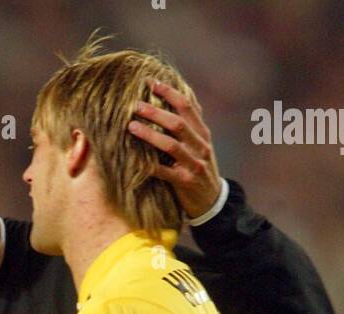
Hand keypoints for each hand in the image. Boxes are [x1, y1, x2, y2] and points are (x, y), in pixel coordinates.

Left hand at [128, 80, 221, 220]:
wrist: (211, 201)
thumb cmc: (199, 168)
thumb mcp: (200, 144)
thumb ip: (191, 124)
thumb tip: (178, 96)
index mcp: (203, 133)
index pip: (187, 106)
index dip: (169, 92)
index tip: (151, 82)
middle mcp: (200, 146)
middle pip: (177, 123)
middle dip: (156, 112)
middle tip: (136, 105)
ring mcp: (194, 165)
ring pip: (171, 145)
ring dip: (150, 134)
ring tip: (131, 126)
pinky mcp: (185, 182)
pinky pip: (164, 172)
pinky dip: (149, 165)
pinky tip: (134, 159)